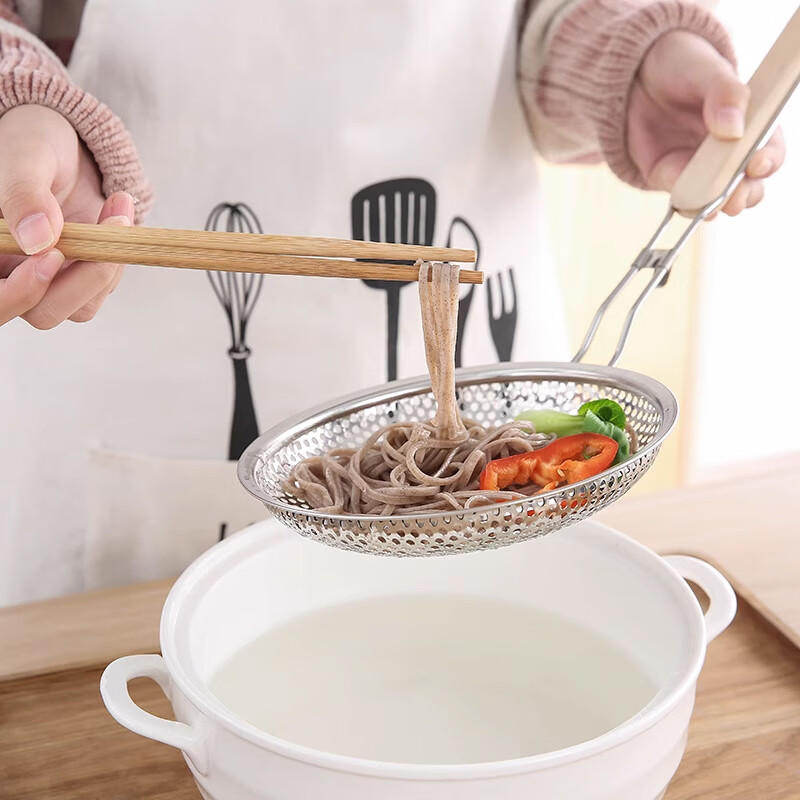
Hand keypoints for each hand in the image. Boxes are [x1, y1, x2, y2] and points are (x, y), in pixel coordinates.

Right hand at [0, 104, 133, 327]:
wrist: (64, 143)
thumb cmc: (32, 143)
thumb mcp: (26, 156)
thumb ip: (24, 194)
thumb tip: (38, 240)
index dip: (22, 292)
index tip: (55, 254)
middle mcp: (11, 275)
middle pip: (42, 314)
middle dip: (82, 281)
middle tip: (108, 229)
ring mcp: (48, 281)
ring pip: (78, 308)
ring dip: (106, 266)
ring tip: (117, 210)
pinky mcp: (80, 277)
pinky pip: (102, 289)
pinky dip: (117, 258)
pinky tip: (117, 214)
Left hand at [629, 31, 785, 215]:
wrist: (636, 73)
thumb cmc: (682, 65)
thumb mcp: (706, 70)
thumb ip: (724, 93)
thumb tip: (732, 128)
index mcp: (751, 123)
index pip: (770, 150)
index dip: (768, 160)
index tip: (756, 164)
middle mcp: (729, 151)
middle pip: (749, 184)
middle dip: (745, 194)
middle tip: (736, 195)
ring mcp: (699, 167)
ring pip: (718, 198)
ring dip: (717, 204)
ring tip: (714, 205)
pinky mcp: (670, 175)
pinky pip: (681, 196)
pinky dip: (686, 202)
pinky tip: (686, 203)